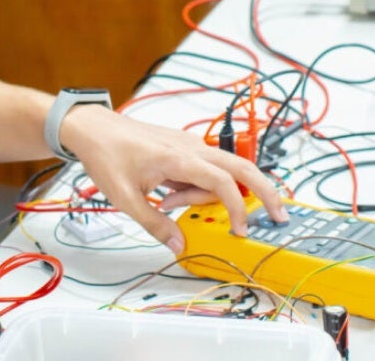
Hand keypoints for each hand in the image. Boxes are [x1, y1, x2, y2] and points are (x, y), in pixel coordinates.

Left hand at [60, 106, 287, 253]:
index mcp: (179, 157)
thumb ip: (155, 224)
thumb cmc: (107, 156)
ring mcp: (190, 145)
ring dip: (208, 195)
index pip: (222, 180)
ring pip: (221, 171)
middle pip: (241, 166)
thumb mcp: (126, 198)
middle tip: (280, 214)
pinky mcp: (185, 148)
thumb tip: (180, 245)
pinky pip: (205, 170)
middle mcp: (192, 147)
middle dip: (264, 190)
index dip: (237, 207)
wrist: (94, 128)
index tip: (241, 230)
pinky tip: (169, 194)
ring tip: (167, 202)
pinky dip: (198, 186)